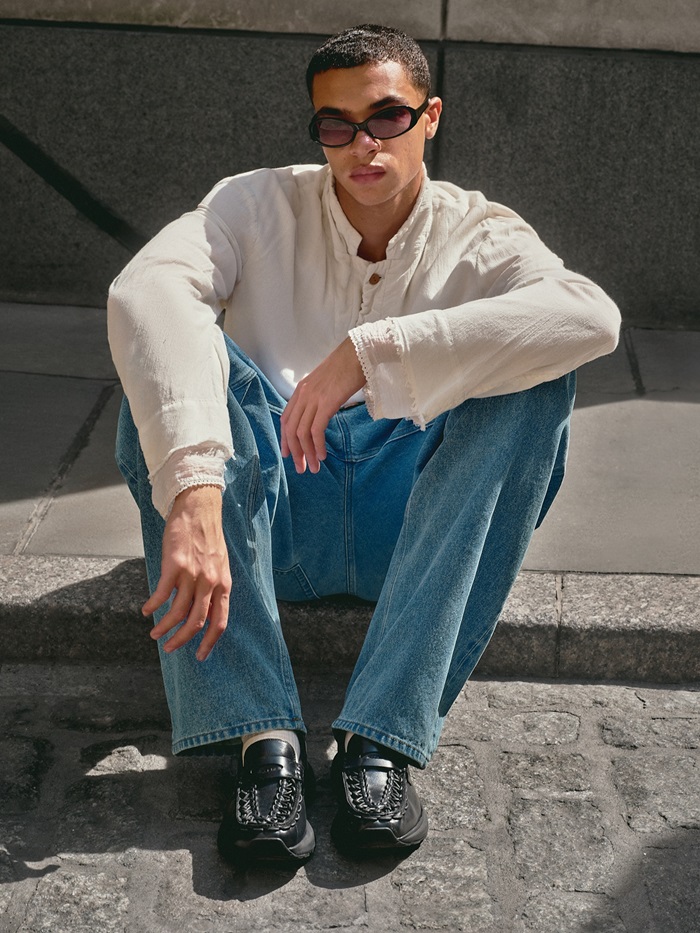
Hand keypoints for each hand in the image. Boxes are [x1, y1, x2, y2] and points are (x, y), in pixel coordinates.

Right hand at [143, 485, 231, 660]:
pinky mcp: (175, 565)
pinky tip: (146, 610)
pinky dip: (153, 606)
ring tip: (154, 633)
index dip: (209, 642)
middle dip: (182, 640)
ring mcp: (193, 574)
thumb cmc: (207, 538)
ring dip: (164, 627)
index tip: (200, 656)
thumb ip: (213, 589)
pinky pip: (162, 593)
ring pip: (177, 612)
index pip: (219, 621)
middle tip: (169, 648)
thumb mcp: (219, 566)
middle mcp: (210, 582)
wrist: (199, 509)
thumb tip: (203, 613)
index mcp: (223, 585)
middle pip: (196, 622)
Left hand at [280, 337, 364, 472]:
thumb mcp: (327, 382)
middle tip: (301, 468)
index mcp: (301, 390)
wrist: (360, 351)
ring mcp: (313, 398)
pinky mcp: (326, 403)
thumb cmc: (349, 366)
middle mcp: (303, 394)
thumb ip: (320, 396)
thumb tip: (321, 412)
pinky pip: (316, 431)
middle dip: (295, 452)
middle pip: (291, 430)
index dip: (285, 439)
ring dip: (307, 453)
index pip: (286, 419)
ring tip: (314, 467)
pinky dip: (317, 446)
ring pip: (302, 433)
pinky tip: (322, 455)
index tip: (289, 455)